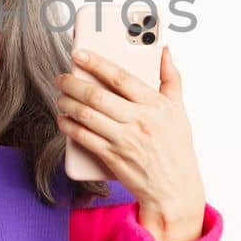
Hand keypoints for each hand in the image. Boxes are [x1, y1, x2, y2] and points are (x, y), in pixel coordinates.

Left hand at [55, 46, 205, 240]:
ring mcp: (124, 140)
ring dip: (67, 103)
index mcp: (156, 105)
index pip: (120, 77)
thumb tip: (164, 51)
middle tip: (61, 77)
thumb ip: (171, 78)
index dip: (96, 63)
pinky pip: (84, 137)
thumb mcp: (179, 111)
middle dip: (73, 83)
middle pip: (97, 96)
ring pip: (86, 115)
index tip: (80, 54)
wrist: (174, 190)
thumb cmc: (176, 148)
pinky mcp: (112, 157)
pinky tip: (63, 119)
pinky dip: (69, 126)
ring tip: (61, 96)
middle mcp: (140, 121)